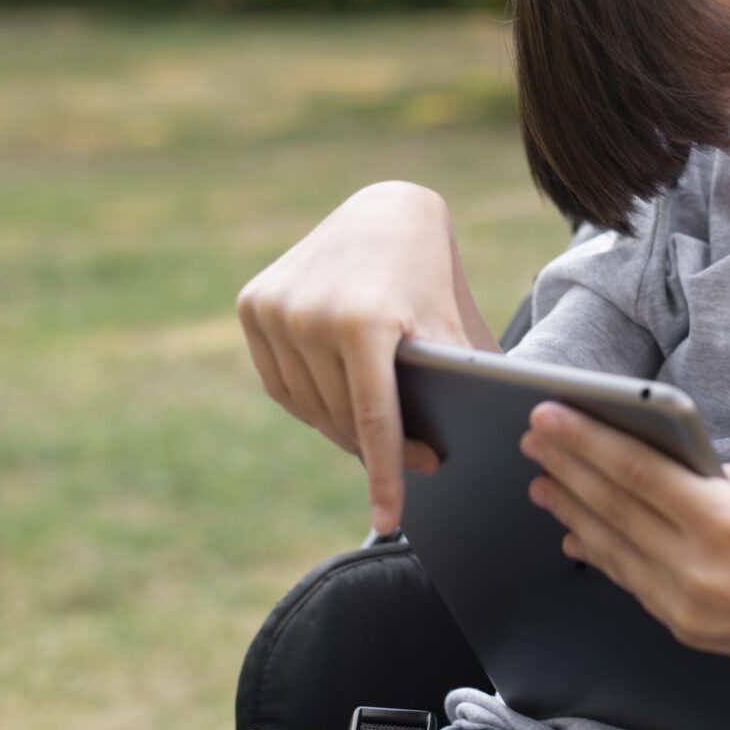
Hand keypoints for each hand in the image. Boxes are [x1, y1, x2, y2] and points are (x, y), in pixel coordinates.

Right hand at [236, 181, 495, 534]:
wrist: (386, 210)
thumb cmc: (433, 275)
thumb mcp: (452, 327)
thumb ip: (459, 384)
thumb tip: (475, 449)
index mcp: (364, 320)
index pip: (373, 419)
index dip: (384, 474)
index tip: (389, 519)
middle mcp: (310, 314)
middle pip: (341, 417)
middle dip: (378, 450)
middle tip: (415, 465)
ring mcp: (275, 309)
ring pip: (308, 406)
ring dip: (341, 428)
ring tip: (379, 433)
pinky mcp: (254, 304)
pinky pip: (281, 383)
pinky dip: (309, 401)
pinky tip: (338, 404)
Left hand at [519, 402, 729, 672]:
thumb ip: (709, 477)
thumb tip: (656, 462)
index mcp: (724, 523)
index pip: (635, 473)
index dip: (585, 441)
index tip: (549, 415)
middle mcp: (698, 571)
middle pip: (613, 509)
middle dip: (567, 468)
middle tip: (533, 439)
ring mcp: (689, 608)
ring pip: (612, 551)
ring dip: (572, 511)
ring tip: (543, 481)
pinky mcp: (689, 631)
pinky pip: (632, 582)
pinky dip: (601, 554)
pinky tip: (577, 531)